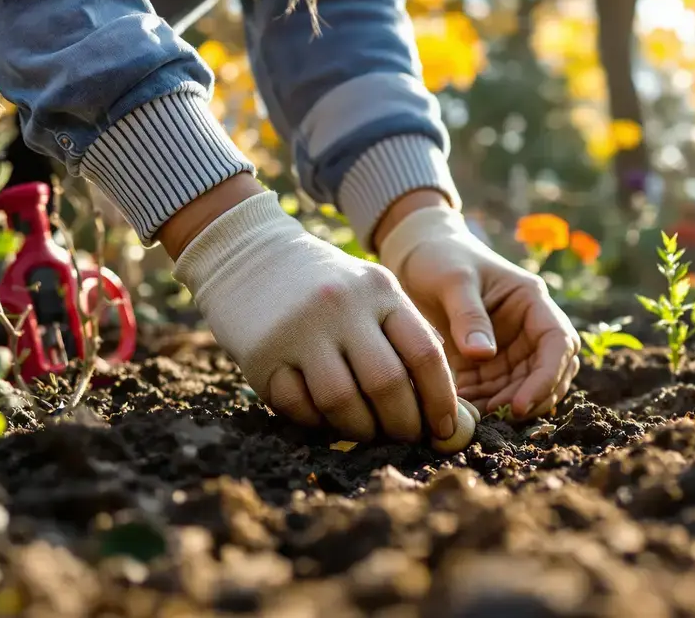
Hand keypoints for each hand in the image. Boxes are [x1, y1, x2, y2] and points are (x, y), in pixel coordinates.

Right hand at [169, 186, 466, 445]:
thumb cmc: (328, 285)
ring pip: (342, 401)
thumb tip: (443, 402)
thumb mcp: (373, 292)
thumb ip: (408, 335)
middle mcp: (341, 306)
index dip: (440, 400)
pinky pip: (297, 406)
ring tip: (367, 433)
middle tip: (406, 439)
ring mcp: (299, 329)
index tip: (444, 430)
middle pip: (386, 383)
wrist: (250, 256)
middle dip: (403, 424)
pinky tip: (326, 418)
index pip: (424, 354)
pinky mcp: (263, 353)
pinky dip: (317, 422)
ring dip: (361, 430)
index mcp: (380, 291)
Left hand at [377, 194, 580, 419]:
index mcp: (532, 301)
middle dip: (530, 398)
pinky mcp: (487, 363)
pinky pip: (494, 391)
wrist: (416, 257)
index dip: (547, 376)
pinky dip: (483, 404)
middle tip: (498, 417)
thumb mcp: (453, 280)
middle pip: (549, 372)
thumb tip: (484, 355)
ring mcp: (510, 348)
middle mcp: (528, 328)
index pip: (558, 343)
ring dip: (504, 406)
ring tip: (475, 415)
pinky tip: (461, 409)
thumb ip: (469, 315)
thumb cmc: (440, 258)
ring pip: (524, 387)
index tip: (520, 403)